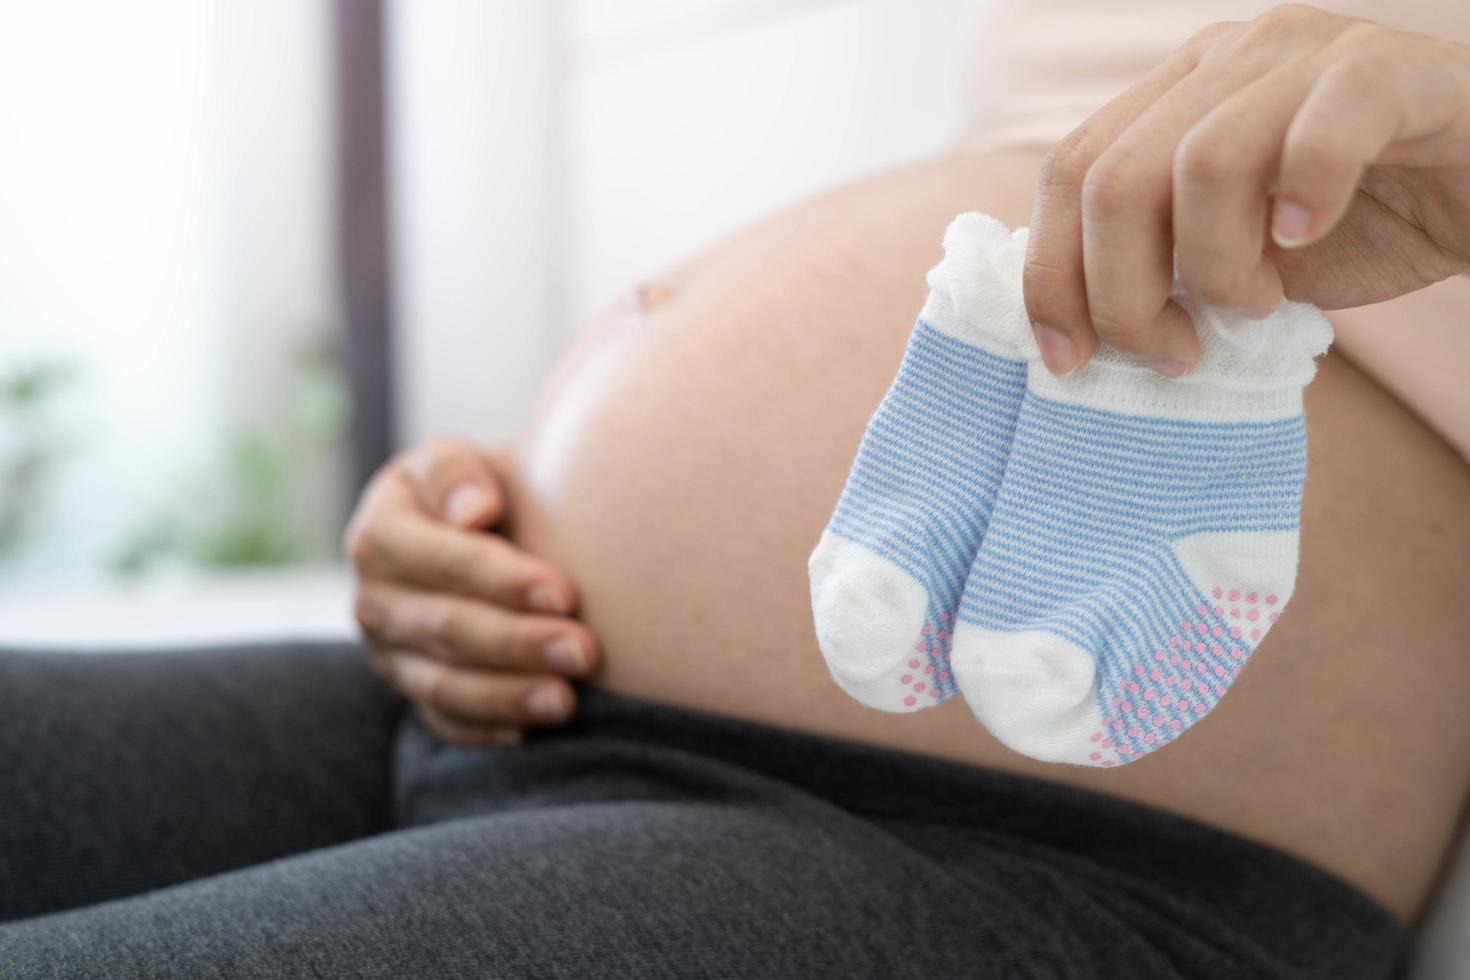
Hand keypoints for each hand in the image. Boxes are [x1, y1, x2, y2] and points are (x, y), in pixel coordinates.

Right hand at [346, 436, 596, 745]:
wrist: (461, 531)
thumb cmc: (472, 490)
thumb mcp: (453, 462)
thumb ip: (456, 475)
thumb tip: (474, 511)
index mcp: (380, 535)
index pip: (440, 561)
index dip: (501, 579)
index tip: (564, 593)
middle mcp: (373, 600)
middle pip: (446, 628)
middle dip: (518, 643)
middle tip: (584, 651)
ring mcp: (389, 654)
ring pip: (443, 685)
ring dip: (508, 696)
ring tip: (567, 701)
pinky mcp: (411, 690)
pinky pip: (444, 721)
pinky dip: (486, 729)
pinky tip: (533, 730)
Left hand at [1024, 3, 1469, 376]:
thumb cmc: (1358, 226)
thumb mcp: (1232, 260)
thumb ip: (1154, 270)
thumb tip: (1068, 334)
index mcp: (1173, 97)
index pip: (1069, 173)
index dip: (1051, 275)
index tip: (1068, 360)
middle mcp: (1226, 60)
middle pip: (1116, 179)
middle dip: (1123, 295)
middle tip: (1173, 353)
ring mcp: (1307, 55)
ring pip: (1204, 163)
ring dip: (1216, 267)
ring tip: (1257, 305)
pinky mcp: (1393, 71)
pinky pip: (1324, 127)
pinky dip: (1304, 197)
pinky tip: (1308, 239)